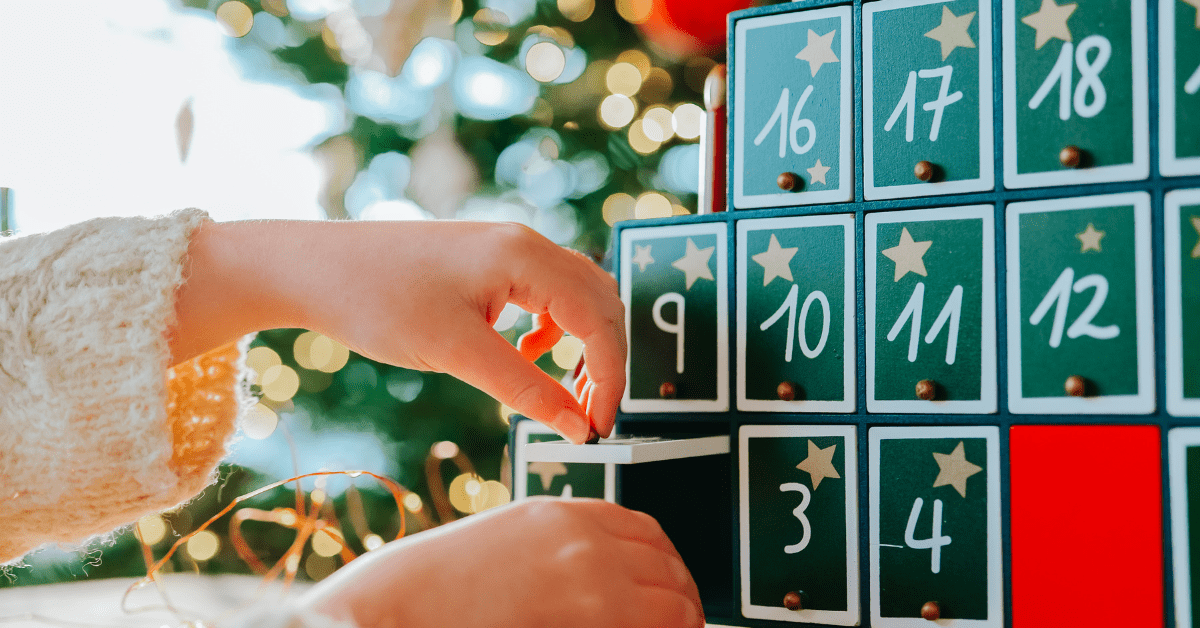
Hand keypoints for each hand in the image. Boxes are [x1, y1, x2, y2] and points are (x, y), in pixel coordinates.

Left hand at [171, 220, 624, 442]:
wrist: (310, 267)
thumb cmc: (378, 300)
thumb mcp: (456, 353)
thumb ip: (525, 389)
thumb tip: (579, 427)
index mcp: (525, 256)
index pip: (598, 319)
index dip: (608, 377)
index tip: (599, 426)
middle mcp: (524, 244)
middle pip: (599, 301)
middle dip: (603, 361)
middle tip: (588, 416)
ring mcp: (504, 248)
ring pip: (576, 295)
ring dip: (582, 343)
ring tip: (564, 392)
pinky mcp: (484, 260)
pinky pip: (544, 292)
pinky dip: (552, 329)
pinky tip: (523, 354)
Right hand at [300, 498, 704, 627]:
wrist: (394, 607)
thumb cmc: (438, 587)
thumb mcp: (509, 547)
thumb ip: (561, 554)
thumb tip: (610, 588)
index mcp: (563, 514)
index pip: (648, 531)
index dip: (670, 567)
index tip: (674, 593)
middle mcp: (585, 537)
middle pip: (669, 565)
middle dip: (684, 600)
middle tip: (686, 626)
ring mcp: (592, 575)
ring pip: (674, 602)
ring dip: (681, 622)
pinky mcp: (592, 613)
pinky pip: (654, 627)